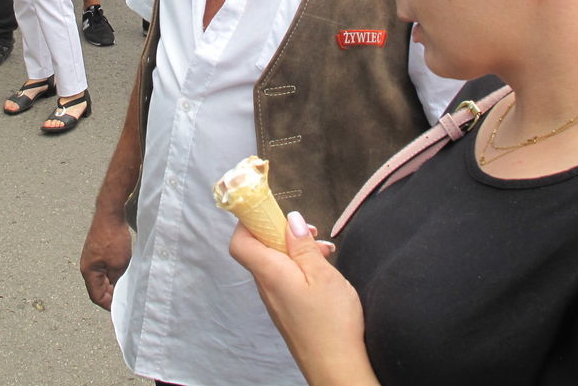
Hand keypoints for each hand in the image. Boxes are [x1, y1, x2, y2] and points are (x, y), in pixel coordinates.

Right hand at [80, 210, 132, 309]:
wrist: (110, 213)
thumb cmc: (113, 238)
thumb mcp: (119, 264)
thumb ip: (116, 280)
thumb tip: (117, 289)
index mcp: (89, 272)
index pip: (96, 296)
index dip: (108, 304)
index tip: (120, 308)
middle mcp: (87, 266)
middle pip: (98, 288)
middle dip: (111, 294)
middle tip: (125, 299)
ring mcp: (91, 257)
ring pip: (101, 277)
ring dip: (112, 283)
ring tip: (125, 285)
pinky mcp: (97, 250)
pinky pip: (103, 267)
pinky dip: (112, 272)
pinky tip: (123, 271)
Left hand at [229, 215, 378, 385]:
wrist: (337, 370)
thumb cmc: (331, 324)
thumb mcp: (323, 275)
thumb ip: (303, 246)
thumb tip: (290, 221)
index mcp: (270, 273)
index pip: (240, 241)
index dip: (249, 221)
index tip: (270, 208)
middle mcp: (267, 287)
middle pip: (259, 249)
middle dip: (281, 232)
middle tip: (310, 230)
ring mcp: (276, 300)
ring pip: (275, 263)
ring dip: (295, 250)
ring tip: (324, 250)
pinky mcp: (288, 311)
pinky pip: (285, 279)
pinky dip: (300, 267)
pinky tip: (323, 269)